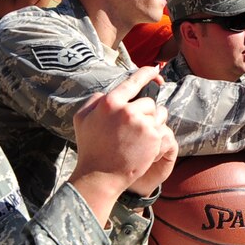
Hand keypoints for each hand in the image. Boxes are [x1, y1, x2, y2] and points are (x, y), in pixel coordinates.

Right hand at [71, 67, 177, 193]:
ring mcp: (142, 123)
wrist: (101, 175)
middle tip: (133, 130)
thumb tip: (107, 93)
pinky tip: (143, 147)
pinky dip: (156, 136)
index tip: (155, 69)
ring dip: (153, 123)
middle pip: (148, 102)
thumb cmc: (90, 147)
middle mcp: (127, 110)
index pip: (133, 82)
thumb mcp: (82, 118)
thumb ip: (95, 100)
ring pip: (159, 114)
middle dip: (144, 113)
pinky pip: (162, 128)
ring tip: (138, 138)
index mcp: (110, 102)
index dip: (146, 73)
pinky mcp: (153, 137)